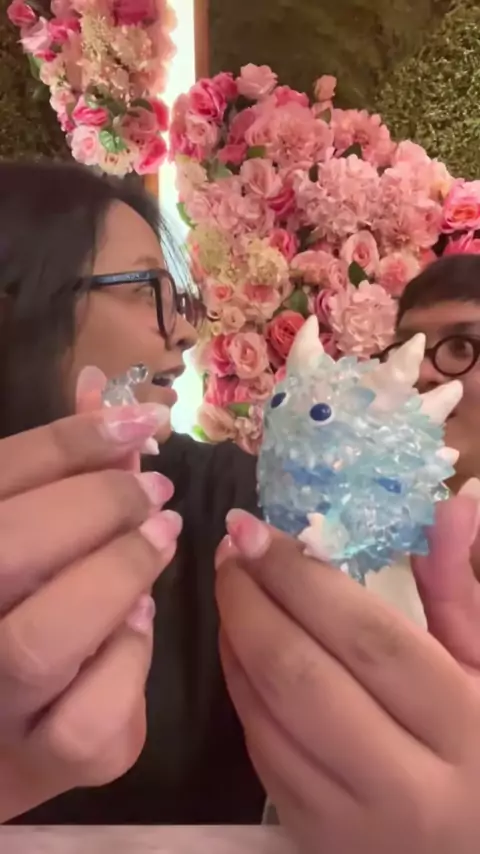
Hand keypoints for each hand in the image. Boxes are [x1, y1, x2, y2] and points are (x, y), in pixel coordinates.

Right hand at [0, 400, 179, 821]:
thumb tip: (98, 387)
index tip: (141, 423)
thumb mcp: (14, 527)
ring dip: (116, 579)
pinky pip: (91, 721)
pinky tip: (134, 629)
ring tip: (157, 542)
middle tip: (153, 492)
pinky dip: (129, 663)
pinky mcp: (34, 770)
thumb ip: (46, 469)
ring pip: (42, 642)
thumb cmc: (5, 604)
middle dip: (96, 508)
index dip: (72, 441)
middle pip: (6, 552)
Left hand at [216, 502, 479, 853]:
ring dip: (235, 639)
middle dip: (252, 601)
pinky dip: (239, 686)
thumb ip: (459, 585)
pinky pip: (259, 749)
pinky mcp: (312, 834)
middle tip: (231, 549)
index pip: (367, 638)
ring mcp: (351, 820)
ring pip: (267, 715)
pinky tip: (239, 642)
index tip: (254, 528)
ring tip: (231, 584)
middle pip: (302, 676)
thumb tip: (458, 497)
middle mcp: (405, 783)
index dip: (301, 577)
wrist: (470, 846)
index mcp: (462, 727)